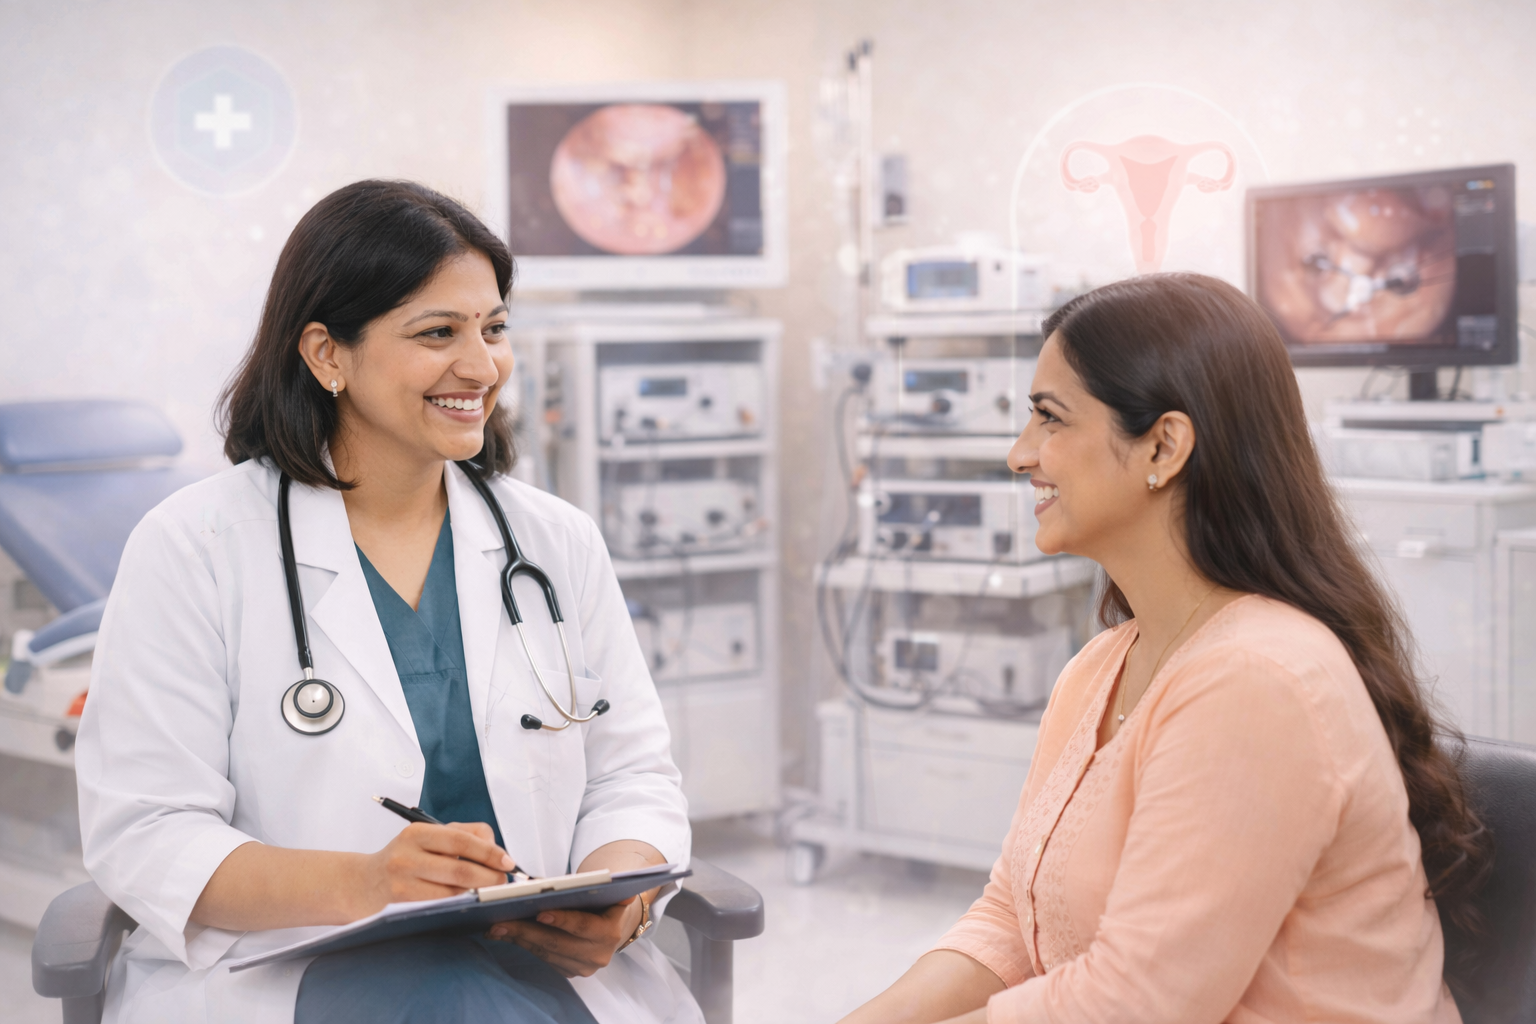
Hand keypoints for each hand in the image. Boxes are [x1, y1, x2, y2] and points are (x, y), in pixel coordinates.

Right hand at [358, 821, 514, 915]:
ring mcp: (402, 881)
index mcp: (418, 833)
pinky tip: (467, 901)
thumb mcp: (427, 837)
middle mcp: (408, 855)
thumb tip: (496, 848)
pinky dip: (459, 903)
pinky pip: (440, 905)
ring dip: (476, 892)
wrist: (362, 884)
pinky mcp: (401, 903)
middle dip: (490, 877)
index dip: (489, 852)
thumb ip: (462, 835)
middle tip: (504, 882)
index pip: (462, 840)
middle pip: (460, 869)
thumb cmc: (404, 859)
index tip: (509, 862)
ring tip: (488, 891)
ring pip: (453, 891)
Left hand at [487, 896, 641, 977]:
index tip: (539, 913)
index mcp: (610, 932)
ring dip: (519, 939)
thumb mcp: (602, 891)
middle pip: (557, 943)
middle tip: (500, 922)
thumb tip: (564, 881)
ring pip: (546, 953)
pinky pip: (543, 959)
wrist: (611, 924)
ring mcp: (583, 968)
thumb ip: (594, 886)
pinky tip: (506, 935)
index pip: (583, 926)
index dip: (562, 920)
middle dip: (527, 931)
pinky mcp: (570, 973)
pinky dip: (523, 945)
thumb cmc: (602, 900)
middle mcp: (599, 955)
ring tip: (496, 927)